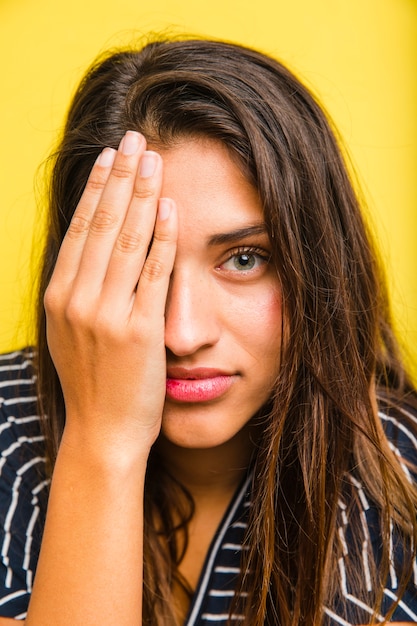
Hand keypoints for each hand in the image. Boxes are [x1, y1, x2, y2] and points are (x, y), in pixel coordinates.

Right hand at [44, 131, 176, 459]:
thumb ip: (80, 292)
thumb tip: (96, 251)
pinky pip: (154, 274)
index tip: (110, 156)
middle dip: (121, 176)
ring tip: (154, 159)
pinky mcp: (139, 331)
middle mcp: (76, 300)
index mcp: (59, 297)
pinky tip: (171, 208)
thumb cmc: (95, 384)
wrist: (105, 434)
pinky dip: (163, 238)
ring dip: (142, 194)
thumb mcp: (72, 334)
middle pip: (102, 224)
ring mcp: (106, 315)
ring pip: (126, 240)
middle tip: (136, 137)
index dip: (97, 188)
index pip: (81, 228)